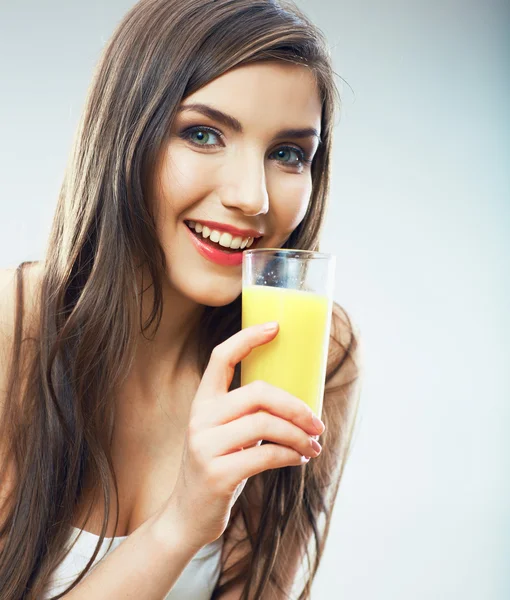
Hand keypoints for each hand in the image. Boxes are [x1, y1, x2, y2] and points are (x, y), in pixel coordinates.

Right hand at [160, 322, 324, 549]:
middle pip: (258, 392)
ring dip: (299, 435)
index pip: (221, 358)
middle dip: (295, 405)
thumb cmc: (218, 467)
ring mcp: (205, 446)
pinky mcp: (217, 474)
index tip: (275, 327)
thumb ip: (248, 414)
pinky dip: (291, 456)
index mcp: (203, 402)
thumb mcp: (225, 434)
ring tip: (313, 446)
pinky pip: (266, 456)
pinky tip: (300, 460)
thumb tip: (299, 403)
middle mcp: (200, 418)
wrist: (187, 516)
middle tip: (317, 423)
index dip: (248, 338)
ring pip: (266, 424)